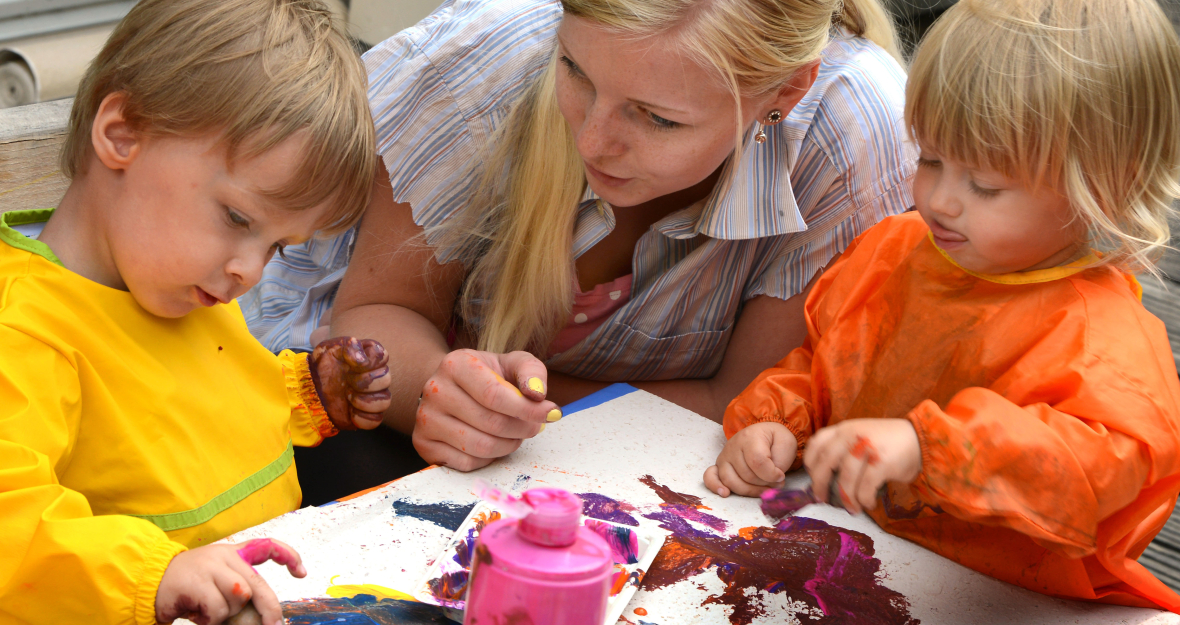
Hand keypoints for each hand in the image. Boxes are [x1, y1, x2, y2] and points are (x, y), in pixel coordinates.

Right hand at [155, 538, 304, 624]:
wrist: (149, 581)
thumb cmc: (187, 586)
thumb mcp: (216, 581)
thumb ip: (239, 587)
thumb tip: (265, 612)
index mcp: (232, 553)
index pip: (267, 546)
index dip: (288, 556)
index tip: (301, 572)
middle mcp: (224, 556)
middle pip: (258, 584)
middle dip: (270, 609)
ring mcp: (210, 566)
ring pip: (239, 597)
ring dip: (227, 613)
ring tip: (208, 611)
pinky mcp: (196, 580)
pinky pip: (219, 608)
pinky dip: (211, 618)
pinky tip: (197, 613)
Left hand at [310, 337, 391, 430]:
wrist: (310, 389)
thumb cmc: (322, 366)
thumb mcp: (329, 348)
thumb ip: (348, 346)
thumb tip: (362, 359)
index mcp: (368, 359)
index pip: (383, 356)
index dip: (370, 361)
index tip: (353, 364)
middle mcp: (374, 378)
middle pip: (386, 378)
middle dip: (365, 381)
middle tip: (348, 381)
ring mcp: (372, 397)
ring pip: (385, 400)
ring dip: (365, 400)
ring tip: (348, 397)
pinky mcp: (367, 415)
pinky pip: (376, 420)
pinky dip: (362, 417)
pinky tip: (349, 411)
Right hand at [413, 349, 559, 470]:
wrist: (453, 386)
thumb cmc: (489, 375)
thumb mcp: (513, 363)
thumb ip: (531, 373)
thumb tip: (537, 395)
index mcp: (455, 364)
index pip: (494, 395)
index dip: (526, 409)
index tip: (550, 413)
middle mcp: (435, 390)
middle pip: (490, 423)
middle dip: (522, 429)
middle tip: (534, 426)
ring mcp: (425, 419)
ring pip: (480, 447)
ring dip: (508, 445)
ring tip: (516, 434)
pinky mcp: (424, 443)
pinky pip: (467, 463)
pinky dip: (489, 459)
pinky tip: (494, 443)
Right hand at [703, 422, 797, 496]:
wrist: (765, 434)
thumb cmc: (775, 440)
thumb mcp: (786, 444)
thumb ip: (780, 463)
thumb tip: (772, 480)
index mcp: (750, 437)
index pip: (757, 462)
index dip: (771, 475)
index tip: (781, 476)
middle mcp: (733, 446)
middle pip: (746, 475)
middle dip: (764, 484)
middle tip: (776, 483)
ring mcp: (724, 456)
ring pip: (731, 481)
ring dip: (750, 491)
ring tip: (763, 489)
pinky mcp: (719, 465)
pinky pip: (710, 477)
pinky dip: (715, 486)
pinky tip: (725, 493)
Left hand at [803, 418, 920, 513]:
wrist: (920, 439)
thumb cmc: (888, 443)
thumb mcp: (861, 435)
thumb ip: (844, 447)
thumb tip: (823, 476)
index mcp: (844, 429)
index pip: (817, 443)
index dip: (810, 462)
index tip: (812, 476)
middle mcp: (852, 435)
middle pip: (825, 463)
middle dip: (819, 485)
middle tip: (822, 499)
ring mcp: (866, 448)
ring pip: (845, 480)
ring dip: (846, 499)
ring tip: (851, 508)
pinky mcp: (881, 463)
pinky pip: (865, 488)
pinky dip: (864, 500)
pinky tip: (868, 503)